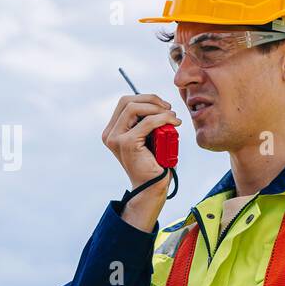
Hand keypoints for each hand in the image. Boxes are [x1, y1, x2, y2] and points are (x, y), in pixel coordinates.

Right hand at [101, 93, 180, 231]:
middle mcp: (110, 134)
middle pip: (127, 101)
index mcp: (112, 131)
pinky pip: (147, 122)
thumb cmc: (154, 162)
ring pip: (134, 108)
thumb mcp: (148, 137)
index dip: (146, 99)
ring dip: (157, 109)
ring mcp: (116, 138)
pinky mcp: (127, 143)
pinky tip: (174, 123)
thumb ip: (146, 120)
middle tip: (169, 109)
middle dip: (151, 99)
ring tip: (173, 117)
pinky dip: (163, 119)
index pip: (125, 103)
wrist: (152, 186)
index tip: (164, 107)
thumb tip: (158, 104)